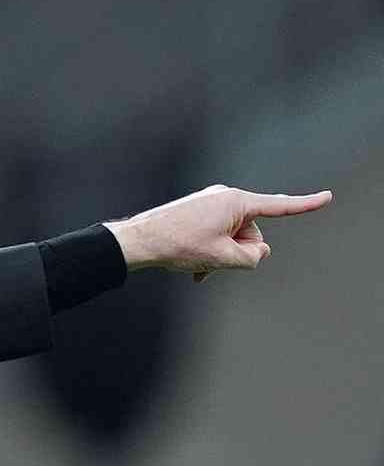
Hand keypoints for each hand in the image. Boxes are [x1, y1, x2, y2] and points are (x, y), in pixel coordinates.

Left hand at [103, 185, 330, 281]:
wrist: (138, 241)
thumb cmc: (178, 245)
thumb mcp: (224, 258)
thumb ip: (253, 257)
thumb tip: (257, 252)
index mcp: (237, 203)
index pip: (279, 206)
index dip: (306, 204)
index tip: (328, 197)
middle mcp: (225, 198)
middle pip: (251, 233)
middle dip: (238, 251)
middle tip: (211, 261)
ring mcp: (209, 204)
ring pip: (232, 238)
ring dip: (221, 255)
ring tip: (197, 265)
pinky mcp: (197, 212)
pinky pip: (216, 235)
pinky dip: (211, 252)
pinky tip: (195, 268)